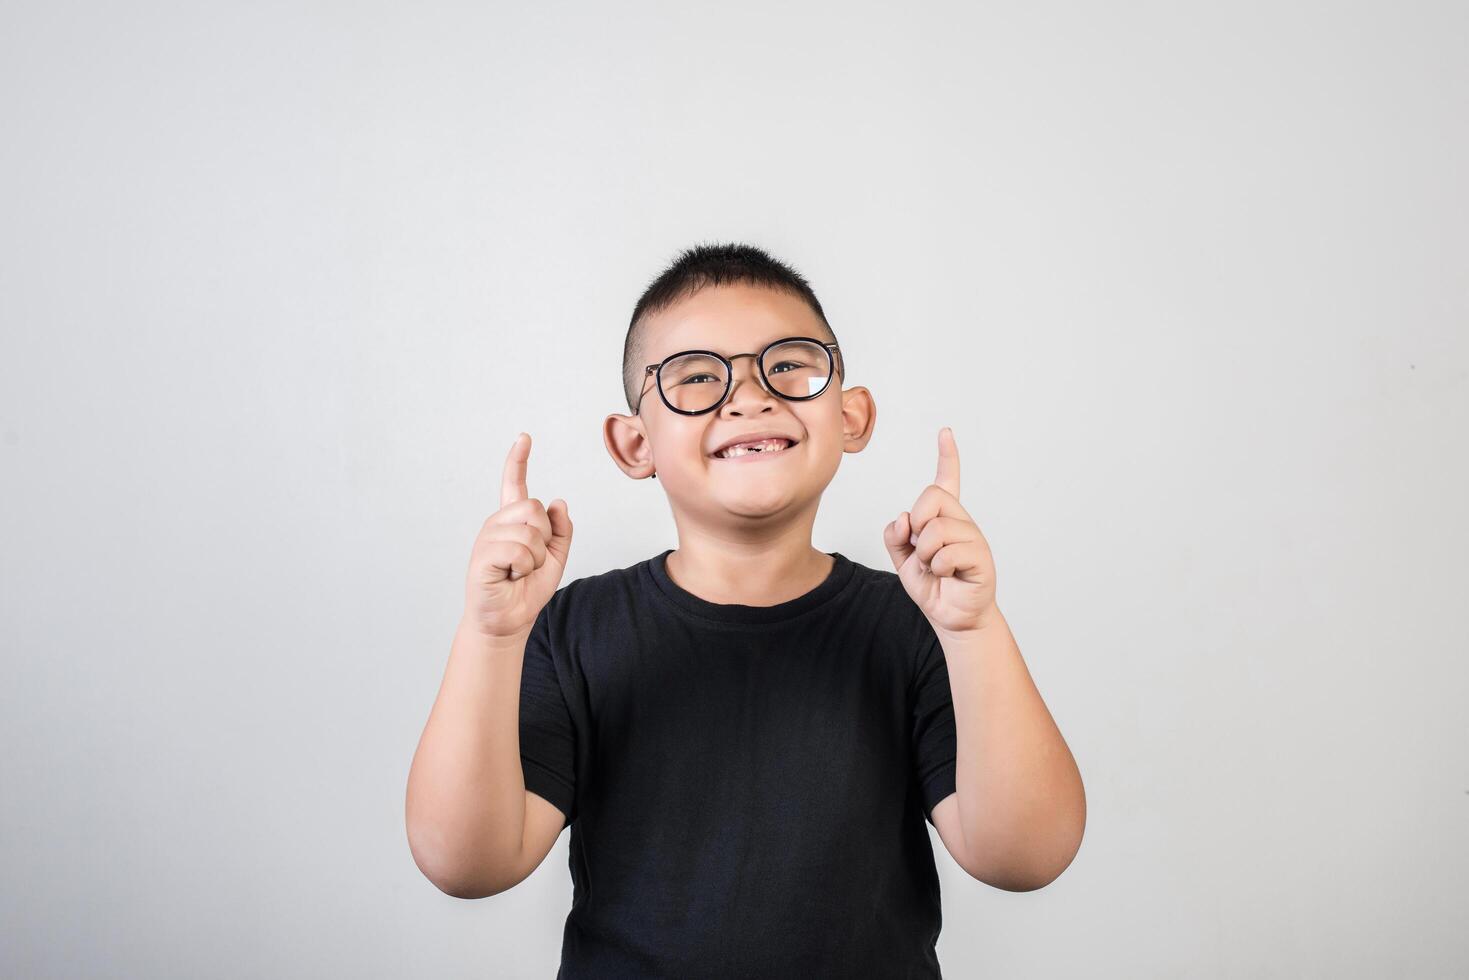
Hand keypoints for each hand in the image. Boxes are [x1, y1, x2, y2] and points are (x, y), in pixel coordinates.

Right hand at [462, 432, 573, 639]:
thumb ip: (560, 531)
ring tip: (519, 572)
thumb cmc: (526, 590)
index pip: (514, 485)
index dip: (518, 461)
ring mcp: (487, 538)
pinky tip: (510, 577)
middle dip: (543, 538)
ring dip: (535, 559)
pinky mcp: (482, 556)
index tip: (524, 438)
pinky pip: (519, 550)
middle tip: (530, 562)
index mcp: (513, 522)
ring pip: (530, 532)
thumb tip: (558, 502)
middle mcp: (497, 524)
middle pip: (533, 508)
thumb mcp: (554, 558)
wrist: (509, 621)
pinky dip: (524, 568)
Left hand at [882, 426, 997, 635]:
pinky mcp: (981, 557)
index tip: (945, 432)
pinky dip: (938, 568)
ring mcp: (973, 537)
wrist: (951, 617)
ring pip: (936, 528)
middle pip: (931, 497)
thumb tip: (903, 519)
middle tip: (922, 550)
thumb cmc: (932, 586)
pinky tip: (948, 575)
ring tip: (936, 568)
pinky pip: (948, 552)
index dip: (947, 456)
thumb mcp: (903, 559)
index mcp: (943, 518)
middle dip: (916, 525)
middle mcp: (961, 522)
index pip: (947, 481)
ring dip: (926, 554)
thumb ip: (895, 537)